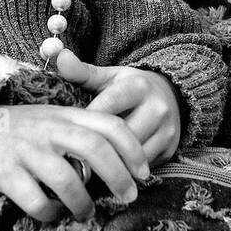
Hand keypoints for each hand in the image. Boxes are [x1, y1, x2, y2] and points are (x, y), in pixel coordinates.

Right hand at [0, 102, 149, 221]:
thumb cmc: (26, 130)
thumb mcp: (57, 118)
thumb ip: (86, 132)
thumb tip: (123, 162)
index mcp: (67, 115)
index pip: (109, 125)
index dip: (133, 149)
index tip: (145, 172)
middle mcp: (49, 129)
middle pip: (94, 149)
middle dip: (118, 176)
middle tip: (129, 196)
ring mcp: (27, 150)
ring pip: (66, 179)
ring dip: (83, 202)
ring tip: (87, 212)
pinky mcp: (5, 173)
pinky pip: (36, 201)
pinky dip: (50, 213)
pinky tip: (54, 214)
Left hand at [54, 48, 182, 165]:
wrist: (170, 96)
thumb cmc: (129, 88)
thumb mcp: (109, 77)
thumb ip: (82, 71)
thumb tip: (60, 57)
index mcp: (137, 87)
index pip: (108, 107)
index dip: (86, 122)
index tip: (67, 135)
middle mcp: (156, 107)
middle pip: (122, 136)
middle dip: (97, 148)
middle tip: (73, 159)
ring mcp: (167, 129)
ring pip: (134, 156)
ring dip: (110, 165)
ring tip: (88, 171)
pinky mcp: (171, 148)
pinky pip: (143, 167)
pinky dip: (125, 172)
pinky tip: (108, 173)